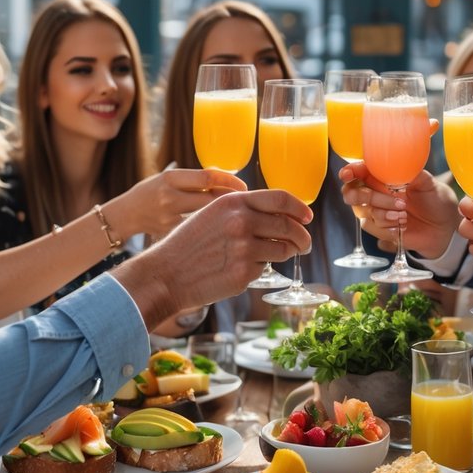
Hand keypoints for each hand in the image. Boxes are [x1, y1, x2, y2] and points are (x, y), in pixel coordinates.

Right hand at [116, 168, 246, 239]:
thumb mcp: (170, 179)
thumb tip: (231, 179)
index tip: (244, 187)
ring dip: (225, 220)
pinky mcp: (170, 236)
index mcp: (170, 178)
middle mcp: (169, 197)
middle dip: (233, 204)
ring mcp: (169, 219)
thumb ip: (196, 180)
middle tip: (246, 206)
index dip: (231, 181)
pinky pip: (198, 234)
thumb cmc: (152, 193)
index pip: (209, 177)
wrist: (126, 215)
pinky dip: (212, 233)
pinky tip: (220, 235)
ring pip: (208, 220)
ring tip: (236, 221)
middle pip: (212, 200)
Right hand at [116, 189, 312, 326]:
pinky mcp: (244, 272)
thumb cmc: (189, 245)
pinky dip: (261, 268)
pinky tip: (244, 269)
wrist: (166, 273)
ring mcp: (244, 247)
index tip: (307, 217)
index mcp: (233, 201)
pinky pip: (266, 268)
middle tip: (305, 244)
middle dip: (303, 237)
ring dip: (289, 253)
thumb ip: (242, 211)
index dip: (299, 208)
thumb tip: (279, 215)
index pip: (280, 198)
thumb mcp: (212, 214)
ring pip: (283, 249)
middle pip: (289, 226)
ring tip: (284, 255)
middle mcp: (241, 221)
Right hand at [338, 163, 459, 256]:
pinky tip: (402, 224)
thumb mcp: (428, 182)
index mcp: (384, 176)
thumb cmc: (435, 199)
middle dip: (364, 195)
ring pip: (363, 211)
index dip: (350, 171)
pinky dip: (386, 227)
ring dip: (384, 213)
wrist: (443, 226)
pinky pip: (371, 226)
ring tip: (404, 214)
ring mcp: (377, 211)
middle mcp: (376, 192)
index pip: (359, 171)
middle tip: (390, 197)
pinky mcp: (380, 228)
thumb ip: (409, 172)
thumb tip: (395, 164)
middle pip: (351, 192)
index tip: (348, 174)